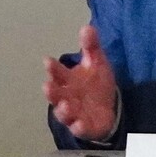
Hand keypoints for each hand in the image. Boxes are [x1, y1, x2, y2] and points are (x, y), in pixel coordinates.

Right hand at [45, 25, 119, 141]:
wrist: (108, 107)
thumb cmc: (96, 84)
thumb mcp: (96, 62)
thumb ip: (90, 46)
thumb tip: (87, 27)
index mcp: (67, 80)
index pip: (57, 72)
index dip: (52, 68)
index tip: (47, 61)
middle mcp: (67, 96)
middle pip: (55, 94)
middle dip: (51, 91)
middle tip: (47, 86)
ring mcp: (74, 113)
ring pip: (63, 113)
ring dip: (63, 110)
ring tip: (65, 106)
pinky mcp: (84, 126)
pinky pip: (79, 128)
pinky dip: (78, 127)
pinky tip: (79, 124)